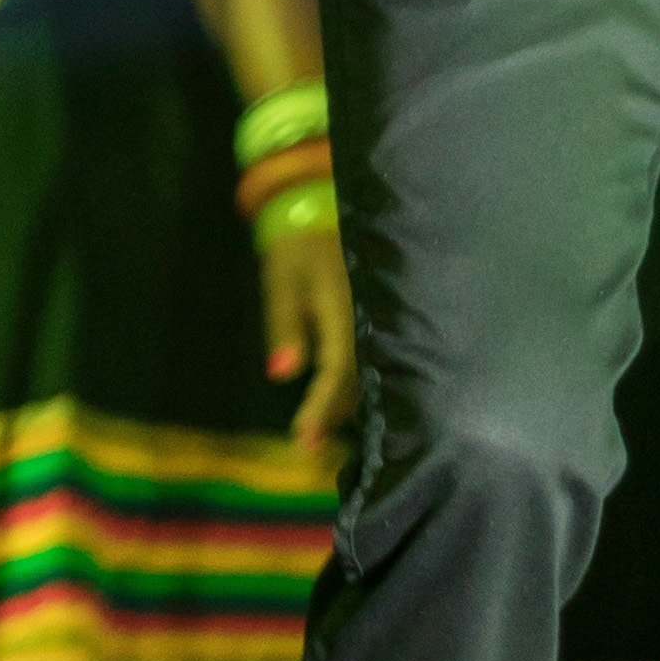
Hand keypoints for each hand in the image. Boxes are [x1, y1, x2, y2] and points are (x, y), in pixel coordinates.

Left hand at [259, 215, 354, 475]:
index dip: (322, 407)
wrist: (321, 209)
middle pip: (361, 378)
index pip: (338, 367)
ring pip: (371, 371)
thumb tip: (280, 374)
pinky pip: (373, 359)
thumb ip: (284, 325)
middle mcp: (371, 314)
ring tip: (322, 439)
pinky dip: (355, 386)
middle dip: (335, 415)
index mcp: (346, 304)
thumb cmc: (296, 249)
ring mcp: (379, 316)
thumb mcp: (281, 281)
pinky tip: (341, 406)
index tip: (304, 441)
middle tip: (310, 451)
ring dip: (346, 405)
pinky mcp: (378, 317)